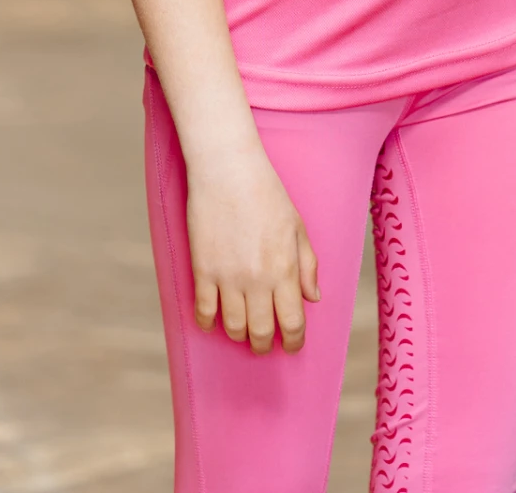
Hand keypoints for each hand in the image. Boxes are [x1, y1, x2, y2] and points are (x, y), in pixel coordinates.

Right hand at [186, 141, 320, 353]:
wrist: (228, 170)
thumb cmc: (266, 193)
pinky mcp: (202, 271)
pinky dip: (208, 322)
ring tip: (242, 330)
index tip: (293, 345)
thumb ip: (307, 264)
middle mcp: (257, 280)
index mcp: (284, 269)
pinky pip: (204, 312)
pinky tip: (213, 320)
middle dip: (265, 345)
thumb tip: (313, 297)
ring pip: (233, 327)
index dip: (294, 341)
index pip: (292, 322)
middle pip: (261, 332)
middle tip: (265, 344)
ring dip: (239, 335)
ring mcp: (228, 277)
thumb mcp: (297, 225)